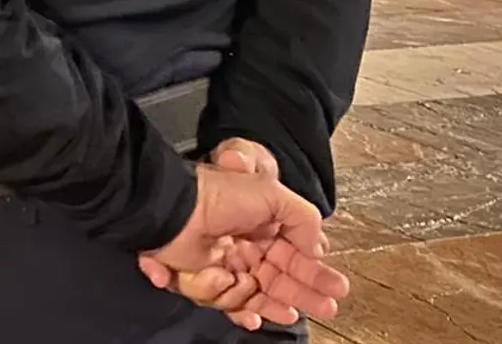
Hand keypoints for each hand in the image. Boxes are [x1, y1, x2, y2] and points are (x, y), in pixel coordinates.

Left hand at [140, 162, 347, 327]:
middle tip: (329, 306)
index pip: (294, 255)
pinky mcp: (204, 280)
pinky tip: (255, 319)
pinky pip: (227, 302)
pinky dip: (240, 309)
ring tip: (291, 313)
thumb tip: (318, 248)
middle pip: (280, 279)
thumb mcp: (274, 195)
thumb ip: (304, 219)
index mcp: (262, 226)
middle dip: (305, 294)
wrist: (177, 208)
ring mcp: (225, 265)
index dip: (314, 272)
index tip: (336, 286)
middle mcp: (245, 247)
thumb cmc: (223, 196)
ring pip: (257, 295)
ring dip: (274, 305)